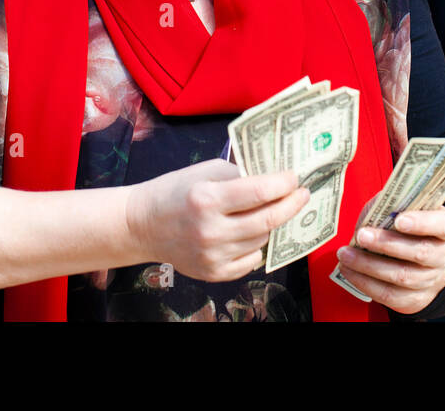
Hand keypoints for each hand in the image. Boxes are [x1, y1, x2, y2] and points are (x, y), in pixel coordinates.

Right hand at [125, 159, 309, 282]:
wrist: (142, 226)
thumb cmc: (174, 192)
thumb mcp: (204, 171)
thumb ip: (238, 173)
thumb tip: (273, 176)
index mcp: (207, 199)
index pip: (259, 192)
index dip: (284, 183)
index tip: (295, 177)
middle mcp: (210, 231)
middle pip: (268, 221)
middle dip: (291, 205)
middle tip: (302, 194)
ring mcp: (212, 256)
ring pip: (262, 240)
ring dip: (272, 224)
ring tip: (272, 210)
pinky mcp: (213, 273)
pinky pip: (251, 260)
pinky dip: (257, 246)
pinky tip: (251, 233)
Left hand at [335, 202, 444, 314]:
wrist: (427, 261)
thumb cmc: (412, 229)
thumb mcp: (408, 209)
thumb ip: (392, 206)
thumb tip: (371, 212)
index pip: (442, 225)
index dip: (422, 223)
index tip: (399, 219)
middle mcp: (443, 255)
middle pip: (420, 253)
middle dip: (387, 244)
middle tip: (362, 235)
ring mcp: (431, 280)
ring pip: (402, 277)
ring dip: (369, 266)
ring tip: (347, 254)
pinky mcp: (415, 299)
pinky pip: (390, 295)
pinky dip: (366, 283)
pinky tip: (350, 271)